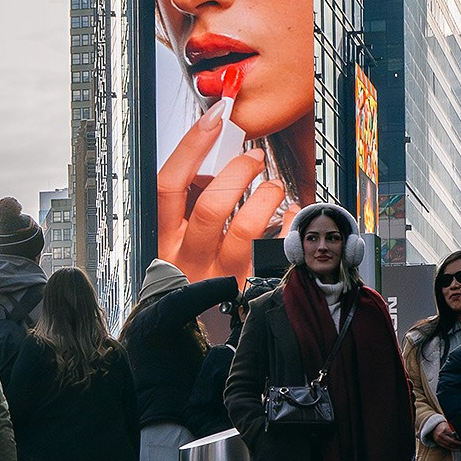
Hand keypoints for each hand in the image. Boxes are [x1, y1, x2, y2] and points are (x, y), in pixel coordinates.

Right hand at [156, 103, 295, 280]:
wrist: (182, 342)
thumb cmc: (189, 278)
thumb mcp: (178, 239)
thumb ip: (190, 205)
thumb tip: (211, 165)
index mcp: (167, 238)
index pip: (170, 184)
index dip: (192, 147)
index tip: (215, 118)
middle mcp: (188, 259)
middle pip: (211, 206)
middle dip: (238, 173)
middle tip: (254, 158)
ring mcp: (218, 278)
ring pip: (246, 231)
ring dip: (266, 199)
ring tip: (274, 188)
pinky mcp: (247, 290)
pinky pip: (276, 254)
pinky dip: (290, 228)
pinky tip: (293, 214)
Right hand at [433, 422, 460, 451]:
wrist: (435, 426)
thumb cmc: (443, 426)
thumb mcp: (449, 426)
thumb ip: (453, 432)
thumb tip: (459, 438)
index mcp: (444, 429)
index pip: (453, 436)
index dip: (458, 440)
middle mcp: (440, 435)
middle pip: (450, 441)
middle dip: (457, 444)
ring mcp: (438, 439)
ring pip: (448, 445)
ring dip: (455, 447)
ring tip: (460, 448)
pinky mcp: (437, 442)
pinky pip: (445, 446)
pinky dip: (451, 448)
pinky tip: (455, 449)